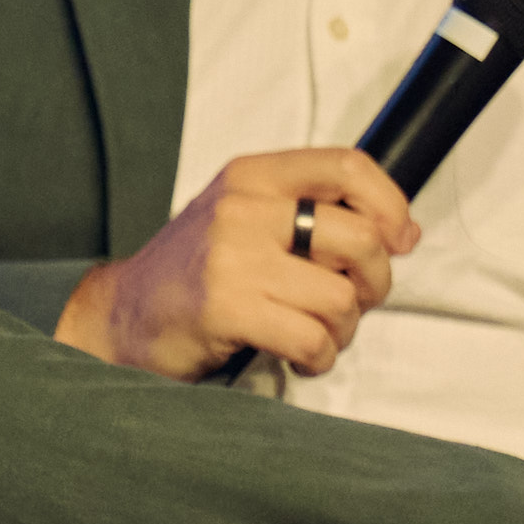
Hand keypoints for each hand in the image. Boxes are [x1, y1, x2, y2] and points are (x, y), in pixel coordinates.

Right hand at [58, 147, 415, 382]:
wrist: (120, 316)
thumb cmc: (194, 273)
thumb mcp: (246, 218)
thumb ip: (312, 212)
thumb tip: (402, 232)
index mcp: (252, 176)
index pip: (347, 166)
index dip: (391, 205)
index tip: (400, 239)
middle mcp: (242, 207)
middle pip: (359, 237)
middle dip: (375, 283)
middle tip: (354, 303)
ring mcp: (232, 258)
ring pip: (340, 297)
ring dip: (342, 330)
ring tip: (316, 335)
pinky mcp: (225, 309)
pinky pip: (311, 338)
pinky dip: (318, 358)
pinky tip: (298, 358)